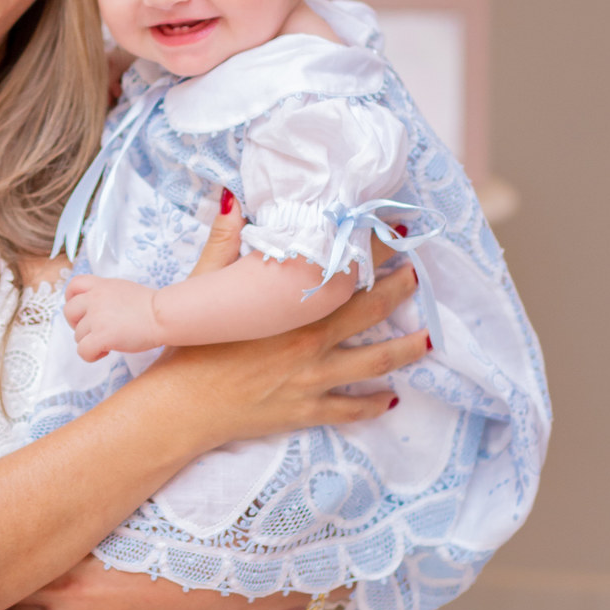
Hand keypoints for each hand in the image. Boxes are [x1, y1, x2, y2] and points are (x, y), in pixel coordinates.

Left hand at [64, 274, 161, 360]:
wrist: (163, 315)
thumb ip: (106, 296)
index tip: (81, 311)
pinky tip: (106, 351)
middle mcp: (95, 298)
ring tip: (109, 341)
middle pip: (68, 312)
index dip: (71, 299)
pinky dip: (91, 355)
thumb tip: (94, 311)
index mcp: (101, 286)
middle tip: (93, 331)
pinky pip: (83, 351)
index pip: (74, 285)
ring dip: (90, 341)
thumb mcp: (123, 290)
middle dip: (77, 324)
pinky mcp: (101, 335)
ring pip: (78, 336)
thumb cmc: (150, 307)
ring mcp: (97, 317)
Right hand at [152, 194, 426, 450]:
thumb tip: (231, 199)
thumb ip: (223, 242)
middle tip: (417, 276)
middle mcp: (310, 341)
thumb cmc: (191, 348)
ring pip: (374, 362)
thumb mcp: (203, 286)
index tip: (393, 234)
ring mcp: (313, 379)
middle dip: (398, 290)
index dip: (370, 251)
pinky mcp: (306, 410)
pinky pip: (350, 408)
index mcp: (291, 309)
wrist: (181, 407)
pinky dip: (373, 404)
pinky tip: (390, 399)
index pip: (342, 272)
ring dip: (405, 349)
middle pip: (369, 312)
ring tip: (428, 339)